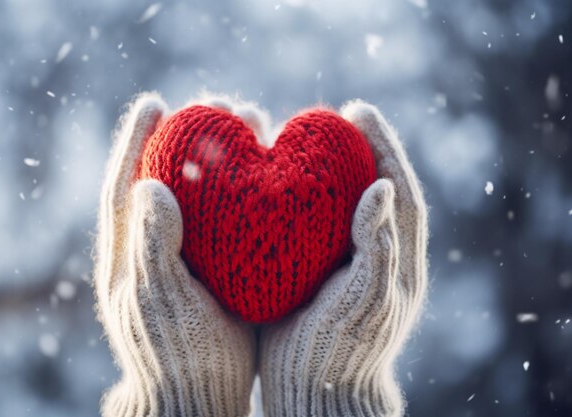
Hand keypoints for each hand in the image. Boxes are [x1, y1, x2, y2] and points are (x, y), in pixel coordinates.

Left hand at [94, 93, 255, 416]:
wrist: (197, 396)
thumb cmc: (175, 355)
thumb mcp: (161, 301)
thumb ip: (155, 245)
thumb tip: (151, 184)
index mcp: (128, 252)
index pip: (125, 184)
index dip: (136, 141)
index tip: (155, 103)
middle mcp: (154, 248)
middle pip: (168, 178)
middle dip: (190, 139)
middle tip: (218, 105)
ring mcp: (187, 257)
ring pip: (202, 195)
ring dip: (223, 158)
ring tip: (251, 123)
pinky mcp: (216, 269)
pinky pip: (228, 220)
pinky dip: (245, 193)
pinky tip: (270, 177)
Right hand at [259, 101, 427, 416]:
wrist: (316, 393)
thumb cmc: (344, 353)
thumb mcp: (366, 301)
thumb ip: (377, 248)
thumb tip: (382, 187)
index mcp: (395, 258)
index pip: (396, 189)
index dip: (381, 146)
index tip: (359, 111)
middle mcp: (371, 253)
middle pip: (367, 187)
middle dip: (352, 149)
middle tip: (330, 115)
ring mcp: (341, 261)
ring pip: (333, 204)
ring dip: (319, 169)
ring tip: (295, 136)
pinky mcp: (313, 272)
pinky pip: (305, 226)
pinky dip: (291, 200)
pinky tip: (268, 182)